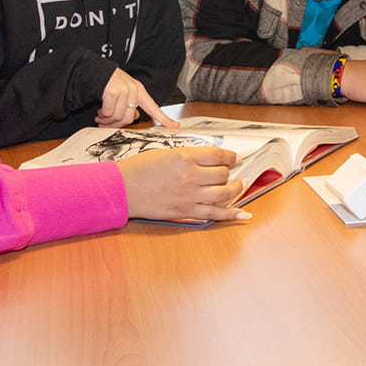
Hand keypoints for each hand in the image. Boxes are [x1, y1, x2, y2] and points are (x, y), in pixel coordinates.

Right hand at [96, 68, 179, 129]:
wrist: (93, 71)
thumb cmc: (107, 83)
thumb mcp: (123, 92)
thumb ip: (130, 104)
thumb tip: (134, 117)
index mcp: (139, 91)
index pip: (153, 107)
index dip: (164, 118)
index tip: (175, 126)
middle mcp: (134, 90)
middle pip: (129, 118)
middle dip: (115, 124)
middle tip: (105, 124)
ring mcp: (124, 90)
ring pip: (118, 116)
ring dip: (107, 120)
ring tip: (101, 116)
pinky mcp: (113, 92)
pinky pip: (109, 112)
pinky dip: (102, 114)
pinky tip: (99, 110)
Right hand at [119, 147, 248, 222]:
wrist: (122, 189)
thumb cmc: (139, 169)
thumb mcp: (164, 152)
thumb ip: (186, 155)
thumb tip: (206, 158)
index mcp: (184, 157)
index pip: (218, 155)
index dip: (231, 156)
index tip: (237, 157)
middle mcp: (191, 176)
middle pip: (223, 174)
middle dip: (228, 171)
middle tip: (230, 171)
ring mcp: (190, 196)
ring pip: (224, 192)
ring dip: (235, 189)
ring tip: (239, 185)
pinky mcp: (186, 211)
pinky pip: (215, 213)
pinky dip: (232, 214)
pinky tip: (244, 213)